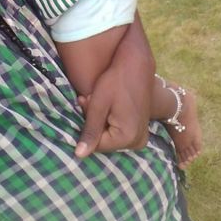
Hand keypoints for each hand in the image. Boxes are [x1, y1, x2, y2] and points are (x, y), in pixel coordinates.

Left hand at [74, 23, 150, 156]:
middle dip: (95, 123)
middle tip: (91, 99)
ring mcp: (141, 137)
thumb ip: (90, 131)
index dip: (87, 125)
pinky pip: (119, 132)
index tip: (85, 103)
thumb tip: (79, 156)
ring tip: (100, 100)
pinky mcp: (141, 130)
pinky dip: (110, 120)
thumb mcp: (99, 105)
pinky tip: (108, 104)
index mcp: (127, 137)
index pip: (96, 144)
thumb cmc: (115, 81)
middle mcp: (138, 141)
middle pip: (105, 141)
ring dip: (101, 121)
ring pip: (110, 136)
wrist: (136, 64)